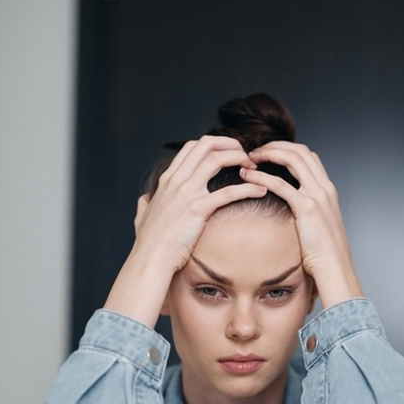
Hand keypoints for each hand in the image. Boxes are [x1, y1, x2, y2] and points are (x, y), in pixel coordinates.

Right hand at [104, 136, 265, 327]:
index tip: (230, 154)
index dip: (215, 145)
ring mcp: (186, 192)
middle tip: (247, 157)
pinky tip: (261, 191)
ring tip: (255, 169)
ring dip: (240, 159)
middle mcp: (177, 180)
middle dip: (231, 144)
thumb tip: (145, 199)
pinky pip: (228, 192)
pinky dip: (248, 188)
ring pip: (217, 159)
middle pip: (207, 144)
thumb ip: (146, 203)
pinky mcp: (197, 208)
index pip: (193, 146)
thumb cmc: (149, 242)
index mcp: (168, 179)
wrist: (150, 258)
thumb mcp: (142, 215)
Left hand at [242, 142, 363, 307]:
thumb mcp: (318, 226)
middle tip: (254, 152)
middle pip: (300, 151)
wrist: (335, 268)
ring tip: (249, 159)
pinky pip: (280, 184)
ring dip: (268, 153)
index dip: (287, 150)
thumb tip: (290, 212)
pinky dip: (261, 176)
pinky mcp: (307, 208)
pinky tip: (247, 177)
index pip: (308, 156)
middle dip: (275, 146)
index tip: (268, 155)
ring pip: (292, 158)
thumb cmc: (325, 254)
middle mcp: (325, 188)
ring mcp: (318, 196)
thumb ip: (308, 213)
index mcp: (328, 190)